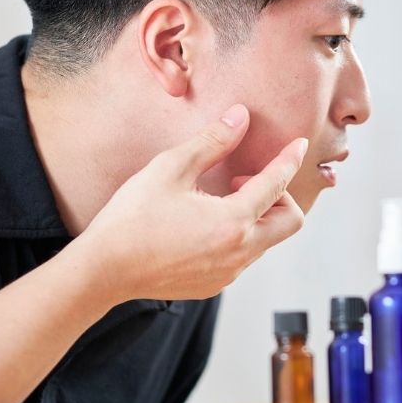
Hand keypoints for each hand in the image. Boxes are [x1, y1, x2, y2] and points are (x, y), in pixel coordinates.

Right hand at [78, 104, 307, 301]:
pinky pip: (243, 257)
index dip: (289, 160)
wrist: (103, 270)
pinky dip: (238, 235)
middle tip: (242, 179)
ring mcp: (228, 273)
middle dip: (279, 195)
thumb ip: (212, 141)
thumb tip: (241, 117)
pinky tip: (204, 223)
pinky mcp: (213, 285)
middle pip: (290, 221)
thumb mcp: (171, 168)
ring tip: (216, 198)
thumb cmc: (133, 217)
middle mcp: (239, 253)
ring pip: (266, 240)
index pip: (277, 184)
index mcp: (233, 222)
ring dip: (256, 215)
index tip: (298, 145)